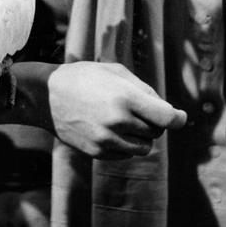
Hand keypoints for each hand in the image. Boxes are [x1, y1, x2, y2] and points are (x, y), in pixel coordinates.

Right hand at [48, 62, 186, 158]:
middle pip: (156, 131)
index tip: (180, 117)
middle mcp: (118, 121)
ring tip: (123, 119)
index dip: (178, 118)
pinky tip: (108, 128)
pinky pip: (125, 154)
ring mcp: (107, 140)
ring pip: (143, 147)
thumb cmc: (84, 77)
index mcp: (125, 97)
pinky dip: (124, 144)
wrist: (46, 95)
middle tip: (136, 109)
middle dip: (153, 121)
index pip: (167, 117)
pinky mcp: (98, 153)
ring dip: (140, 135)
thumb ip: (144, 90)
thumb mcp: (114, 71)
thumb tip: (168, 112)